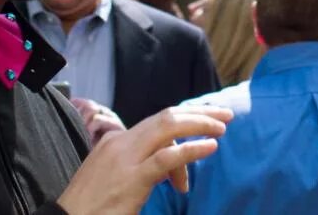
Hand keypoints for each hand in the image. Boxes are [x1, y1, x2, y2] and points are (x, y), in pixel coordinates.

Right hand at [56, 106, 232, 214]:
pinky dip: (191, 150)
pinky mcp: (132, 179)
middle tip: (225, 113)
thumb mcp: (115, 176)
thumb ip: (140, 165)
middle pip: (167, 116)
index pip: (157, 123)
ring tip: (222, 128)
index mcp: (116, 140)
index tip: (206, 132)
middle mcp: (121, 142)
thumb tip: (172, 170)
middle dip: (198, 113)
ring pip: (168, 127)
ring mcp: (126, 159)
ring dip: (199, 124)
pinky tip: (210, 147)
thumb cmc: (91, 205)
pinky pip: (167, 157)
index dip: (185, 126)